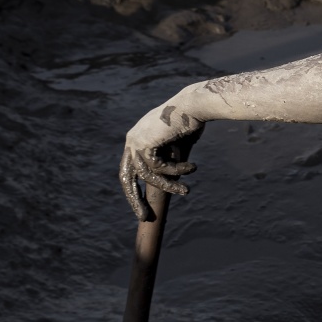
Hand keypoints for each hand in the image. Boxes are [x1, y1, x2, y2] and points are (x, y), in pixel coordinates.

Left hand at [119, 97, 205, 220]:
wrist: (195, 105)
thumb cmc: (191, 121)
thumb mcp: (177, 146)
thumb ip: (170, 161)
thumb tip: (172, 182)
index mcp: (137, 139)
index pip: (129, 169)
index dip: (136, 188)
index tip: (145, 204)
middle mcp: (132, 140)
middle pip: (126, 177)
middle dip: (134, 199)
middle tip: (144, 216)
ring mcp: (135, 141)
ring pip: (147, 175)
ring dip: (168, 185)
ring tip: (186, 191)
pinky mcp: (144, 143)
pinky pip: (158, 168)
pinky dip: (176, 170)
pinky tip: (191, 167)